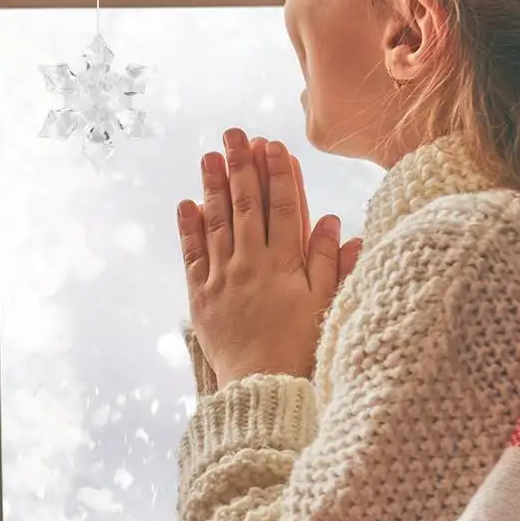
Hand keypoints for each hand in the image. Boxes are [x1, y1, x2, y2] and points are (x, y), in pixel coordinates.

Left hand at [177, 131, 361, 382]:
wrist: (263, 387)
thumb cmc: (302, 347)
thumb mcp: (326, 304)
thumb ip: (329, 261)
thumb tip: (332, 221)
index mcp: (286, 264)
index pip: (283, 207)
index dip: (278, 173)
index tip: (273, 145)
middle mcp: (251, 264)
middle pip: (246, 205)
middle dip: (242, 166)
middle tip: (235, 134)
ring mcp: (223, 278)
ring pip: (217, 222)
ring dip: (213, 186)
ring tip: (210, 156)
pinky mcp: (200, 296)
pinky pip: (192, 256)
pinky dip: (189, 228)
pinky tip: (187, 203)